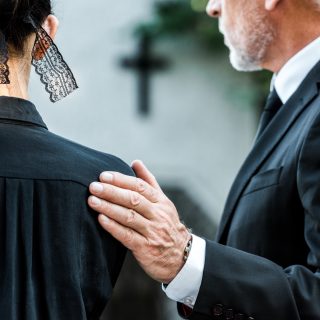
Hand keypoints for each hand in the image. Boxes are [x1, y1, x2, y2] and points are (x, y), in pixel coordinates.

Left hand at [88, 160, 190, 283]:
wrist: (182, 256)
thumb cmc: (167, 225)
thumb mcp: (163, 202)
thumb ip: (148, 182)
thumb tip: (136, 162)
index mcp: (161, 202)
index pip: (140, 186)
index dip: (121, 180)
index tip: (103, 176)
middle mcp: (158, 215)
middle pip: (133, 199)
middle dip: (112, 192)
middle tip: (94, 186)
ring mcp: (152, 231)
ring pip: (129, 216)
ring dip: (109, 208)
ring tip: (92, 200)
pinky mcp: (146, 248)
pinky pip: (128, 236)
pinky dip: (114, 227)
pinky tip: (101, 220)